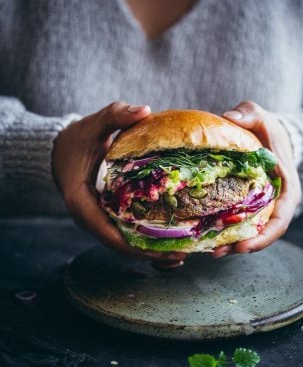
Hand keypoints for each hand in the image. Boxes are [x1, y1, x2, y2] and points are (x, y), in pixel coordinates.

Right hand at [52, 101, 186, 263]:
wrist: (57, 149)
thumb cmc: (75, 139)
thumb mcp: (93, 125)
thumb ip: (116, 116)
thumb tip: (145, 110)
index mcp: (81, 202)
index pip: (108, 233)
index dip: (135, 246)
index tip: (162, 252)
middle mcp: (88, 218)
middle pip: (120, 245)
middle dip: (149, 254)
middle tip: (181, 256)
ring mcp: (95, 219)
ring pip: (123, 243)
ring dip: (149, 251)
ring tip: (181, 255)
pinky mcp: (103, 216)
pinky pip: (124, 233)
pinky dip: (144, 240)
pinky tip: (167, 240)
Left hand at [212, 101, 301, 256]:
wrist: (267, 137)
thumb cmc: (268, 129)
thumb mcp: (261, 117)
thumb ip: (249, 114)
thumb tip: (229, 116)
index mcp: (287, 188)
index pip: (281, 219)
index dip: (264, 236)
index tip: (244, 245)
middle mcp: (277, 204)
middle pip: (263, 233)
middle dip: (242, 246)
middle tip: (216, 253)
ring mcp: (262, 207)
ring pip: (250, 233)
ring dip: (230, 245)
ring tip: (207, 251)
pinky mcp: (248, 207)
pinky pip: (239, 224)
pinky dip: (224, 233)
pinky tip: (205, 237)